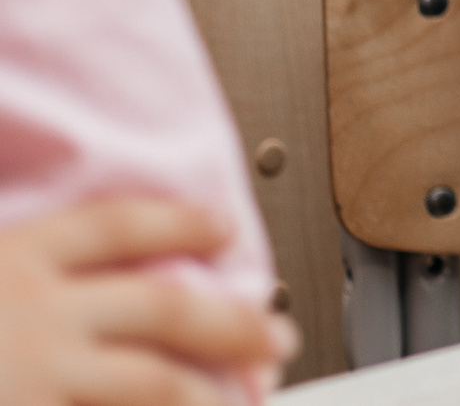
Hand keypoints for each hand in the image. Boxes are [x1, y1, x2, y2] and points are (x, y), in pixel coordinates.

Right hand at [0, 198, 294, 405]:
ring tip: (249, 402)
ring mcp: (42, 375)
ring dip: (210, 396)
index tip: (223, 227)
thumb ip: (11, 273)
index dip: (178, 224)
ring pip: (156, 382)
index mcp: (13, 260)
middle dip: (235, 323)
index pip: (116, 227)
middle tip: (280, 338)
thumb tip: (50, 277)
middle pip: (165, 308)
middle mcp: (40, 312)